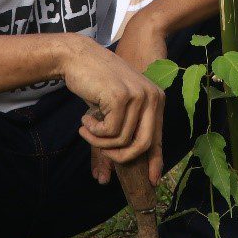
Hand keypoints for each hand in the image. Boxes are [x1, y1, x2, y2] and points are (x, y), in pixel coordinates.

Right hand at [60, 37, 166, 184]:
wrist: (79, 57)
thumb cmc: (95, 85)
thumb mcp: (114, 109)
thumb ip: (118, 135)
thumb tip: (108, 175)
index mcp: (156, 99)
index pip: (158, 136)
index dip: (155, 160)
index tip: (152, 180)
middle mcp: (152, 97)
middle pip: (144, 144)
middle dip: (121, 157)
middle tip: (103, 155)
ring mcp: (139, 96)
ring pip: (123, 140)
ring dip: (99, 142)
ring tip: (87, 129)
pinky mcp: (122, 97)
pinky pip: (109, 131)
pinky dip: (93, 131)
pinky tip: (85, 119)